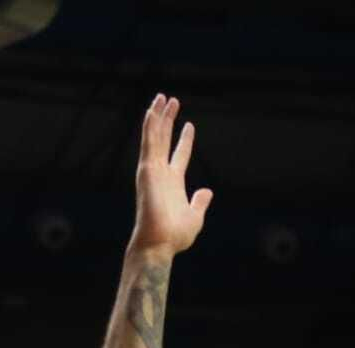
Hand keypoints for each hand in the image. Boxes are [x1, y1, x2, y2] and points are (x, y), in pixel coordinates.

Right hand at [130, 95, 212, 256]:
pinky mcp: (147, 170)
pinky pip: (148, 144)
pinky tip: (151, 111)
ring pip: (155, 136)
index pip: (179, 155)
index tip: (189, 125)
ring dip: (158, 116)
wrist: (159, 244)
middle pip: (164, 140)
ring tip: (162, 97)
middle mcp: (161, 173)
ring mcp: (152, 170)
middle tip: (171, 100)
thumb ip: (199, 202)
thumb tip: (207, 191)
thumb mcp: (194, 217)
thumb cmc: (174, 236)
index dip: (184, 140)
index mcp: (173, 182)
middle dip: (168, 120)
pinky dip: (149, 127)